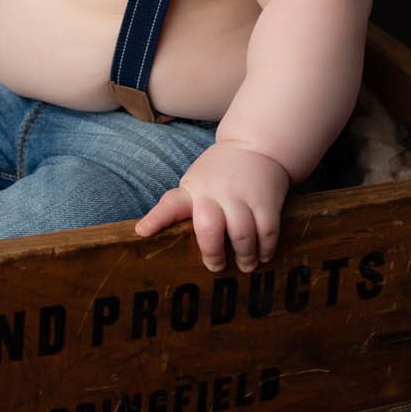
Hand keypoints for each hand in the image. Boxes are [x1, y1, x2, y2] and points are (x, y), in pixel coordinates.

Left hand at [133, 141, 290, 273]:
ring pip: (241, 235)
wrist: (256, 145)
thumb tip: (159, 237)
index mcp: (193, 190)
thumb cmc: (219, 172)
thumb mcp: (196, 181)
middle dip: (213, 253)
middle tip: (217, 266)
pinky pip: (267, 231)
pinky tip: (263, 255)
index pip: (171, 204)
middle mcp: (215, 192)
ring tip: (245, 265)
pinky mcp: (266, 200)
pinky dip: (265, 248)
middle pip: (209, 228)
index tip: (143, 232)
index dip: (156, 220)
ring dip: (244, 256)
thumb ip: (184, 205)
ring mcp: (242, 196)